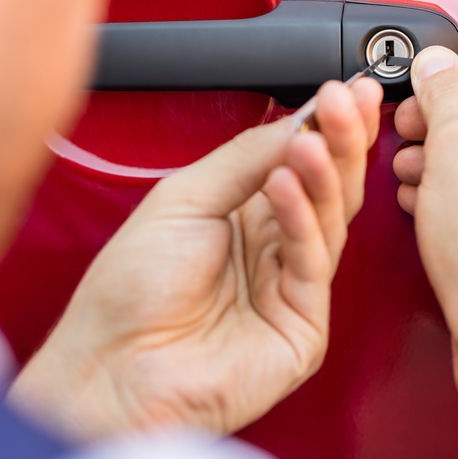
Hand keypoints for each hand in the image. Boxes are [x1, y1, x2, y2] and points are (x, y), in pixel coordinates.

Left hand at [11, 78, 382, 439]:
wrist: (110, 367)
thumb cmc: (131, 290)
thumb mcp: (183, 199)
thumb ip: (244, 158)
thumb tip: (298, 121)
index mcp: (244, 216)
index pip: (299, 163)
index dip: (325, 127)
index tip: (344, 90)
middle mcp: (272, 248)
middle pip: (327, 187)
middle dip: (340, 141)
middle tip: (347, 102)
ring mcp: (291, 288)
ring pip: (330, 220)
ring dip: (323, 173)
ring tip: (312, 140)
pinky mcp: (303, 326)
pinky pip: (312, 262)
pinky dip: (303, 220)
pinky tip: (287, 184)